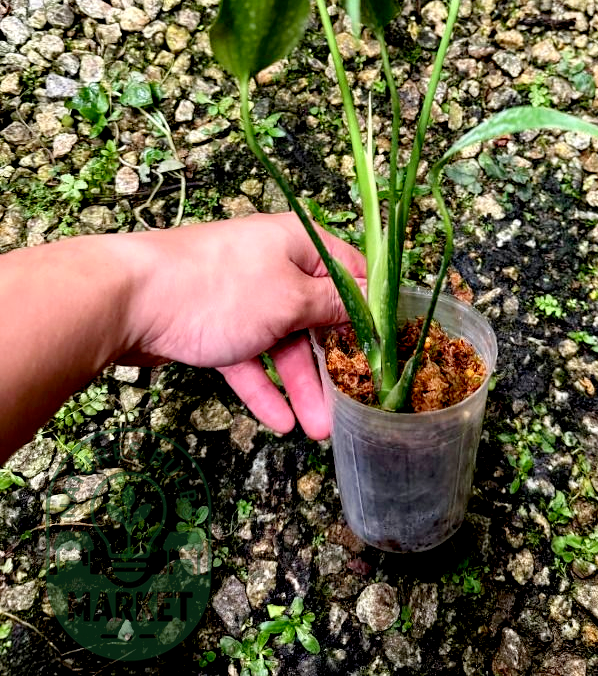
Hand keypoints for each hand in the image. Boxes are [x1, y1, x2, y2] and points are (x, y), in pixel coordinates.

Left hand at [122, 212, 365, 439]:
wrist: (131, 299)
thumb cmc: (221, 288)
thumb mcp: (292, 298)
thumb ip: (333, 306)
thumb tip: (365, 307)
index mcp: (299, 244)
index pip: (350, 272)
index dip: (370, 309)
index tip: (387, 348)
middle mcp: (274, 265)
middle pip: (317, 315)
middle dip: (334, 361)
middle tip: (353, 401)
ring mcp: (242, 297)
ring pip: (283, 343)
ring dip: (301, 385)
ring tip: (317, 431)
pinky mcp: (215, 325)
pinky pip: (248, 359)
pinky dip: (263, 388)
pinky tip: (279, 422)